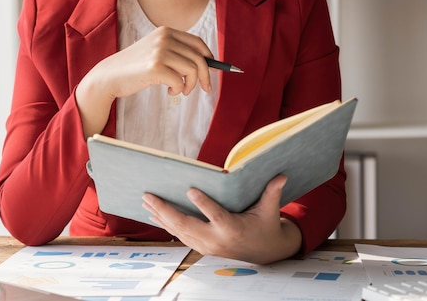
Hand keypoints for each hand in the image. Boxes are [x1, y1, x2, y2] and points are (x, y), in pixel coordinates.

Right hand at [84, 26, 213, 97]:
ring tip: (181, 90)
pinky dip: (178, 90)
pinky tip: (169, 91)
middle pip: (199, 57)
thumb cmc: (134, 69)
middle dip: (206, 76)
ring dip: (191, 85)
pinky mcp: (155, 67)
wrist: (109, 76)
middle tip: (205, 88)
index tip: (213, 70)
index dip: (209, 58)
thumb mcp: (155, 52)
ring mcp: (159, 51)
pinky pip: (180, 81)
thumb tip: (206, 65)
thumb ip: (176, 53)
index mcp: (165, 32)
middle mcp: (164, 38)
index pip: (197, 43)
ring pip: (193, 70)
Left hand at [142, 175, 301, 264]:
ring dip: (160, 216)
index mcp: (233, 229)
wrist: (264, 252)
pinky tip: (153, 213)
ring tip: (145, 201)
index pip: (216, 216)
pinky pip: (179, 235)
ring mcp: (206, 245)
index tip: (190, 190)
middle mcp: (216, 240)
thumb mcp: (271, 211)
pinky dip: (165, 224)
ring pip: (178, 231)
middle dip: (165, 210)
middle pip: (186, 225)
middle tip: (149, 195)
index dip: (203, 204)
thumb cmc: (266, 226)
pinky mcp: (201, 247)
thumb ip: (272, 193)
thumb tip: (281, 175)